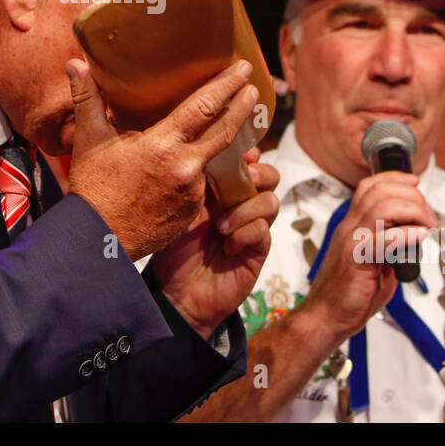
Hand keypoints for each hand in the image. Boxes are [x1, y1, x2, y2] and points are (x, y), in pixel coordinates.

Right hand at [66, 57, 258, 261]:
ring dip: (220, 142)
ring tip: (224, 124)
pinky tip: (192, 163)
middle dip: (242, 107)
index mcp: (164, 145)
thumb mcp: (88, 140)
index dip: (226, 85)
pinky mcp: (192, 210)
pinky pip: (202, 184)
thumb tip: (75, 64)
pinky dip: (199, 170)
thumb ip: (87, 98)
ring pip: (213, 159)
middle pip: (225, 130)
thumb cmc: (93, 189)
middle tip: (253, 86)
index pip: (205, 107)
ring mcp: (193, 192)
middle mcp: (186, 167)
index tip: (243, 69)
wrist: (99, 241)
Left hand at [149, 148, 279, 337]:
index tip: (242, 151)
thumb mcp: (182, 209)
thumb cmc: (173, 250)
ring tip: (221, 227)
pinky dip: (245, 233)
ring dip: (245, 210)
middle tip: (240, 183)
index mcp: (221, 189)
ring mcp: (251, 227)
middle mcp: (240, 204)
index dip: (248, 153)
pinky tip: (227, 246)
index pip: (246, 161)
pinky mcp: (258, 250)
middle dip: (258, 175)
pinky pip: (264, 231)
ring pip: (270, 202)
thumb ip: (200, 183)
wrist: (177, 294)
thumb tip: (213, 152)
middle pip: (269, 176)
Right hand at [297, 171, 437, 357]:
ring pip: (383, 208)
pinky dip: (408, 235)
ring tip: (428, 227)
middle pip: (381, 191)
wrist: (326, 316)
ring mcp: (352, 241)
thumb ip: (391, 246)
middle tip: (430, 218)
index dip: (395, 178)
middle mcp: (350, 227)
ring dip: (414, 212)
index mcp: (353, 224)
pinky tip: (421, 238)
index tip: (415, 183)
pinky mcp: (356, 260)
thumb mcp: (374, 261)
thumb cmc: (350, 293)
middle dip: (413, 197)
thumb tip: (415, 237)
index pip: (370, 186)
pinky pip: (384, 239)